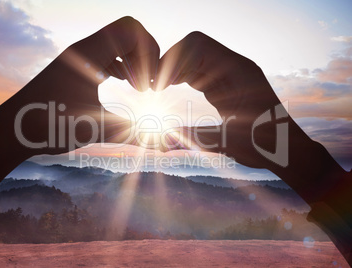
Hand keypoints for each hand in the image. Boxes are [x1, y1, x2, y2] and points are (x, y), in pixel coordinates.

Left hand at [0, 17, 159, 192]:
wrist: (12, 129)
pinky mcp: (77, 67)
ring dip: (134, 61)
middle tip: (149, 86)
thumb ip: (134, 133)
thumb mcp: (96, 130)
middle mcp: (84, 49)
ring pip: (118, 44)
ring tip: (140, 88)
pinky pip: (107, 55)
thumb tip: (165, 145)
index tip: (151, 83)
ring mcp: (79, 57)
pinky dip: (122, 65)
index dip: (150, 52)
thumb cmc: (48, 126)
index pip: (131, 30)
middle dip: (146, 56)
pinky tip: (127, 84)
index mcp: (88, 54)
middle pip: (128, 33)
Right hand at [156, 32, 344, 202]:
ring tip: (158, 89)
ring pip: (194, 57)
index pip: (197, 46)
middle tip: (154, 86)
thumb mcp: (229, 142)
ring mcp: (229, 74)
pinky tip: (171, 89)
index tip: (159, 84)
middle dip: (170, 63)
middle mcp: (233, 67)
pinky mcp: (224, 85)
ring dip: (174, 69)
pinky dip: (182, 77)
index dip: (173, 60)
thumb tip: (163, 141)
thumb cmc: (266, 145)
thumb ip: (196, 138)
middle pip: (192, 47)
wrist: (286, 149)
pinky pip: (198, 71)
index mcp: (238, 71)